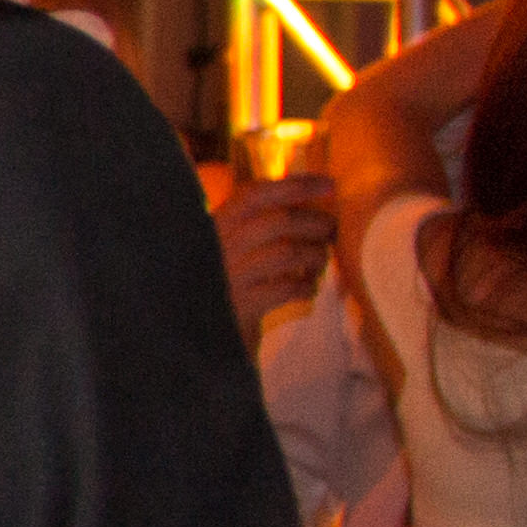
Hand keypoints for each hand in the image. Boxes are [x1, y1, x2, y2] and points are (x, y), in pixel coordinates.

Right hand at [212, 172, 333, 330]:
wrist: (195, 342)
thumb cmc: (224, 288)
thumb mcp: (230, 251)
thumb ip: (253, 225)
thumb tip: (305, 197)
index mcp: (213, 228)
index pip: (254, 195)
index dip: (295, 186)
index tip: (330, 184)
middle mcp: (217, 249)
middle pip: (278, 221)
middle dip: (315, 223)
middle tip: (331, 230)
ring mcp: (228, 278)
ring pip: (287, 253)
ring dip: (315, 255)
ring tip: (319, 262)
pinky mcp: (242, 307)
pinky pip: (287, 288)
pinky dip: (305, 286)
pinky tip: (306, 289)